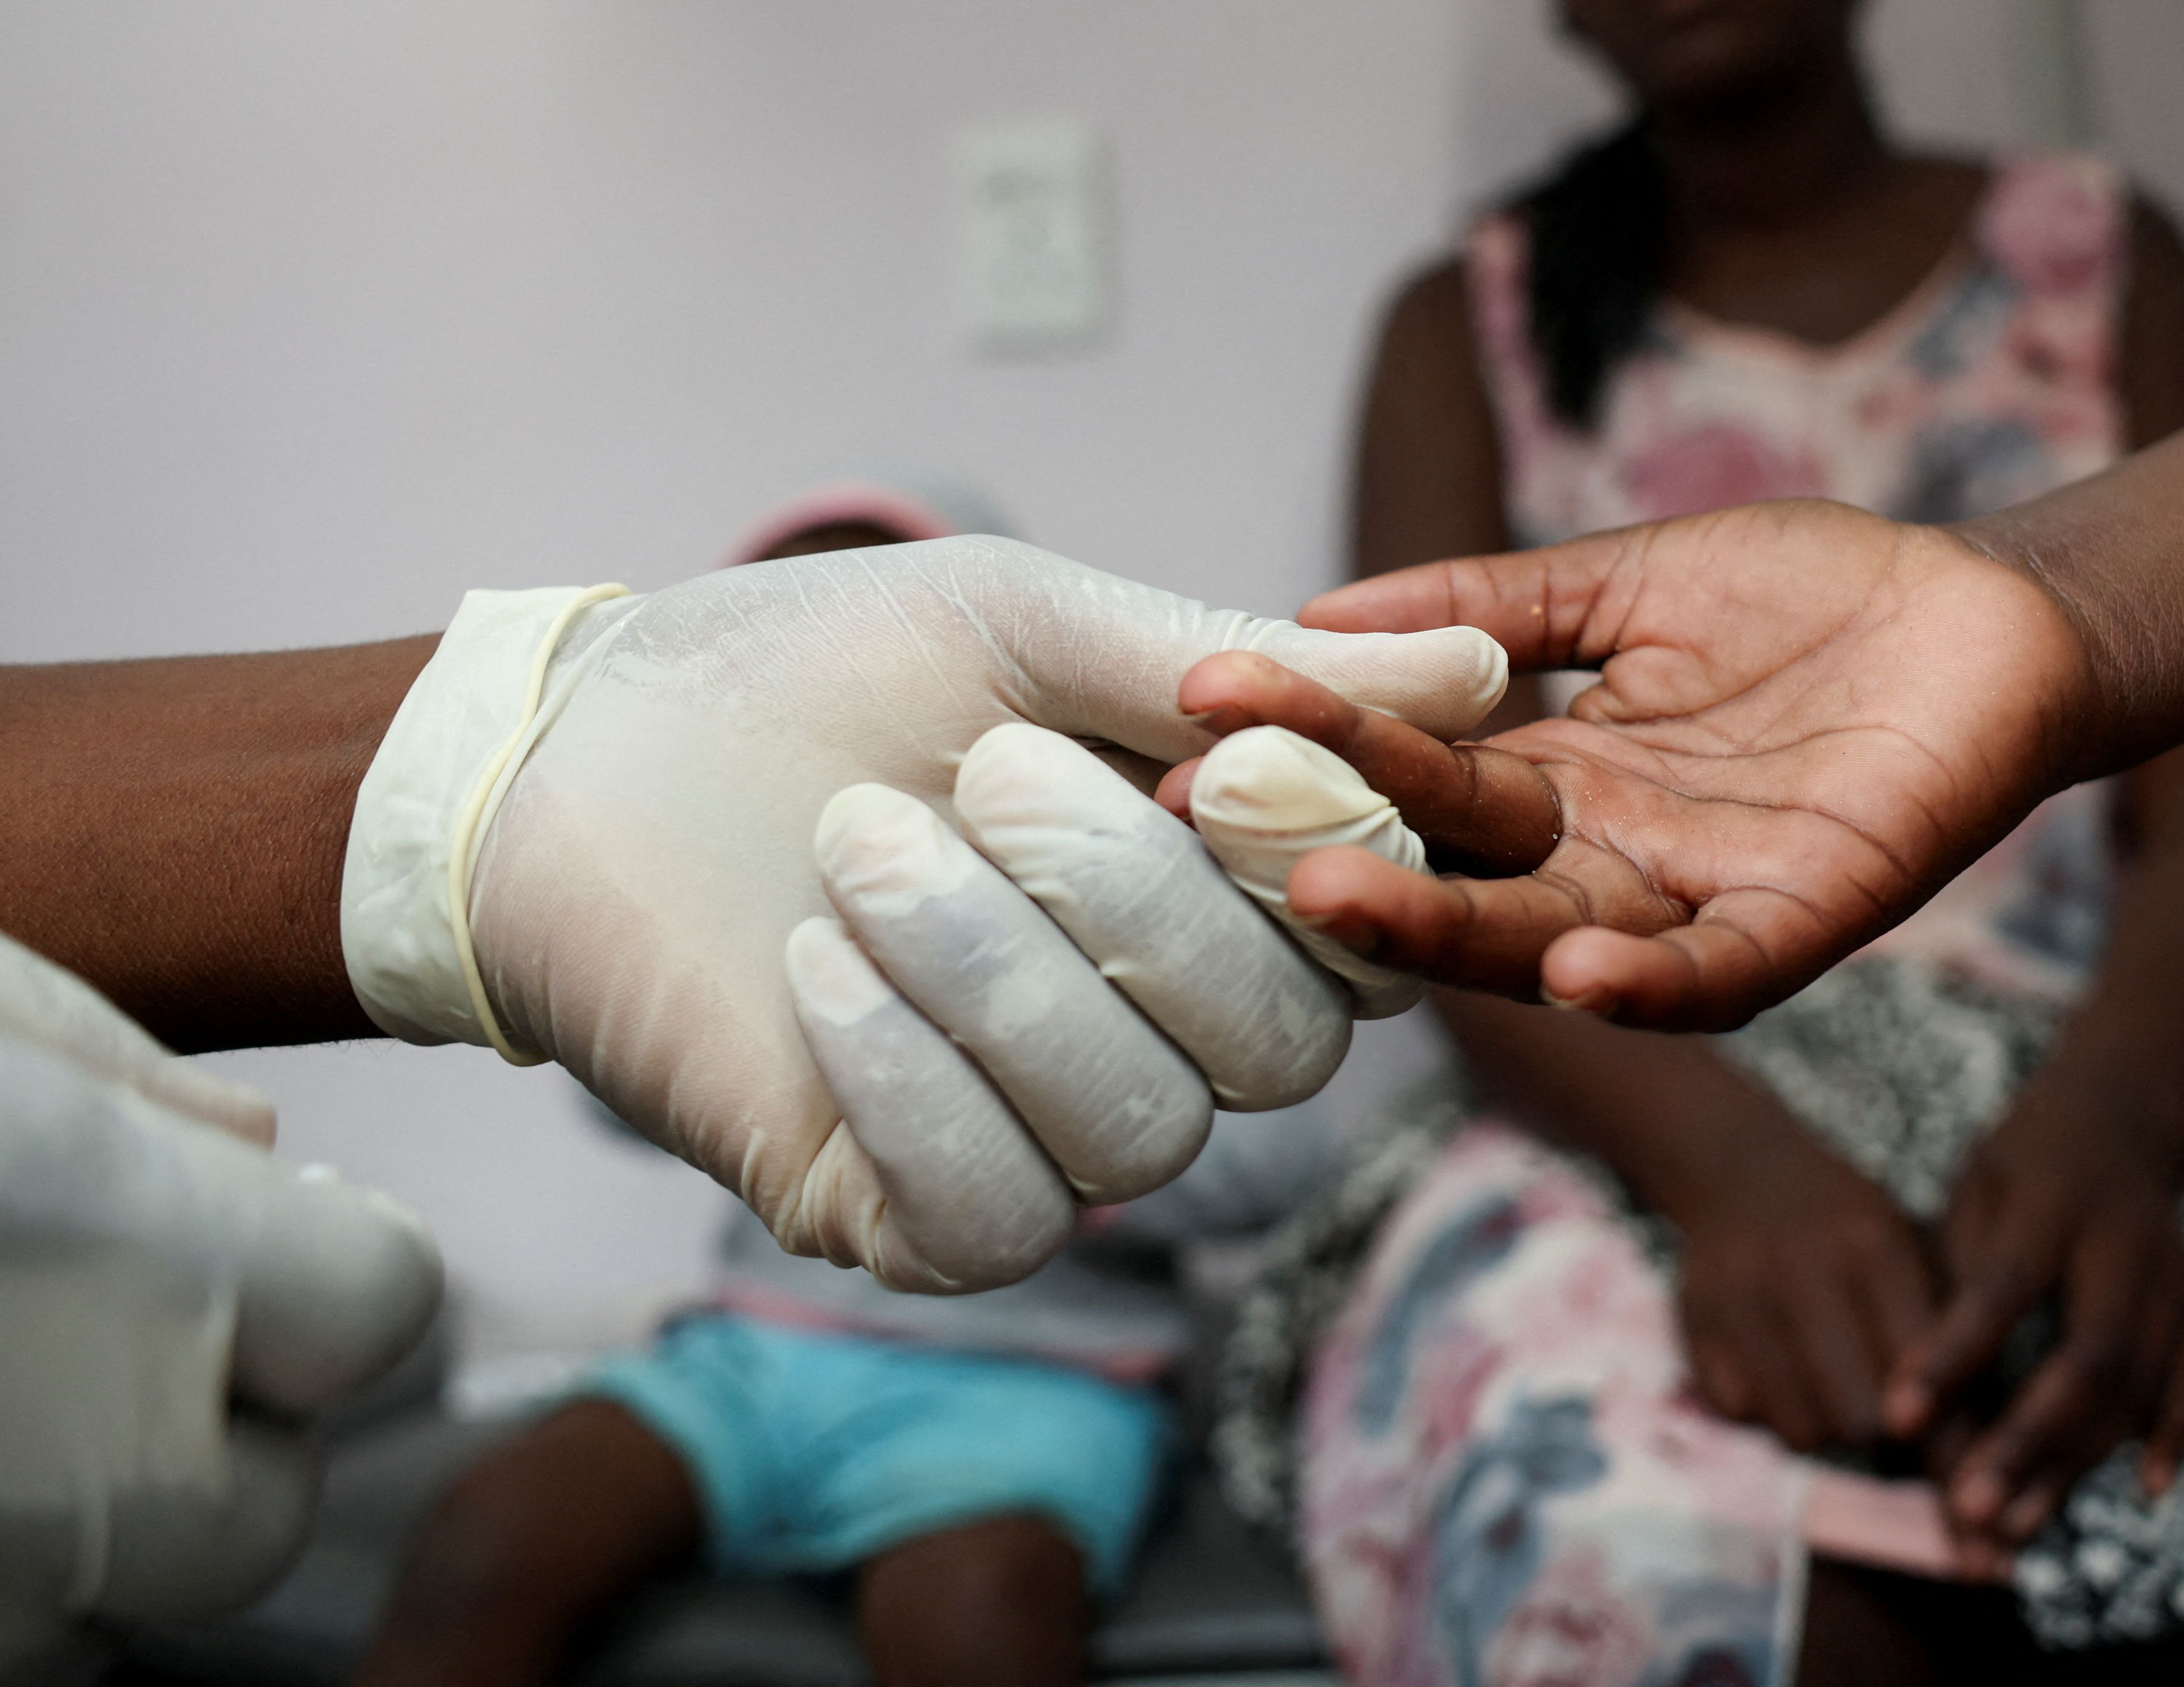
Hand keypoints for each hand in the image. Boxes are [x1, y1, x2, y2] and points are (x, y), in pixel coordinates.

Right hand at [0, 935, 439, 1645]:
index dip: (346, 1263)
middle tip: (127, 1341)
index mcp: (139, 1255)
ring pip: (127, 1603)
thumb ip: (148, 1102)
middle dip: (230, 1432)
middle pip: (264, 1506)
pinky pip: (18, 1641)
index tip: (289, 1231)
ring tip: (15, 1391)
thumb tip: (262, 1159)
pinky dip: (7, 1573)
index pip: (383, 1306)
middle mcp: (82, 1450)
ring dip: (102, 1524)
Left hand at [342, 537, 1505, 1289]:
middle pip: (1275, 1051)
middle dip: (1134, 900)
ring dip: (996, 972)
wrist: (575, 758)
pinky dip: (913, 1081)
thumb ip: (1232, 657)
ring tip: (857, 844)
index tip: (1209, 759)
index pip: (1359, 936)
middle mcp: (1151, 1037)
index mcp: (1206, 897)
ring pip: (1137, 1136)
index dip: (1320, 861)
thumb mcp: (1024, 622)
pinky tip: (819, 971)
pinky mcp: (911, 1218)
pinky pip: (997, 1216)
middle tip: (981, 771)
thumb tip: (1483, 664)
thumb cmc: (810, 674)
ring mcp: (1036, 1140)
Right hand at [1175, 501, 2092, 1029]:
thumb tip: (1318, 607)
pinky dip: (1647, 979)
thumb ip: (1489, 602)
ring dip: (1452, 929)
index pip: (1415, 778)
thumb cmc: (1815, 591)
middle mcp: (1611, 850)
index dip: (1315, 755)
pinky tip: (1574, 968)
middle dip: (1349, 854)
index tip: (1199, 729)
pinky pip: (1717, 970)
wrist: (1992, 608)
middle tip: (1231, 830)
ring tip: (1343, 895)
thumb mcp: (1628, 579)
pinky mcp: (1807, 912)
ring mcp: (1700, 892)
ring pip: (1552, 934)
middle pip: (1459, 871)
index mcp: (1563, 773)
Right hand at [1668, 1113, 1938, 1453]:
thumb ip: (1944, 1337)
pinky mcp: (1695, 1322)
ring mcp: (1739, 1297)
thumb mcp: (1911, 1249)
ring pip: (1800, 1428)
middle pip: (1860, 1418)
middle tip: (1890, 1417)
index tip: (1955, 1459)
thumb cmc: (1851, 1229)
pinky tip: (1780, 1371)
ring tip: (1833, 1390)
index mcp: (1874, 1246)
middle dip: (1883, 1436)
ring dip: (1824, 1425)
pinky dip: (1766, 1408)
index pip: (1922, 1373)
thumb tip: (1969, 1455)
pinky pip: (1741, 1413)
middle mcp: (1801, 1271)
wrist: (1742, 1166)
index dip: (1944, 1430)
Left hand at [1884, 1097, 2183, 1558]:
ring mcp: (2174, 1285)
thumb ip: (1953, 1275)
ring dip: (2074, 1465)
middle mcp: (2127, 1249)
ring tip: (2011, 1526)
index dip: (1949, 1359)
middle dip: (2025, 1442)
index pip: (2000, 1292)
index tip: (1896, 1420)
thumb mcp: (1972, 1192)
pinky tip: (2138, 1491)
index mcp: (2052, 1204)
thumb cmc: (2020, 1166)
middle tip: (1967, 1508)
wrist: (2120, 1121)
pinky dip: (2167, 1439)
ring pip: (2131, 1391)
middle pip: (2084, 1359)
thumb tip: (1911, 1376)